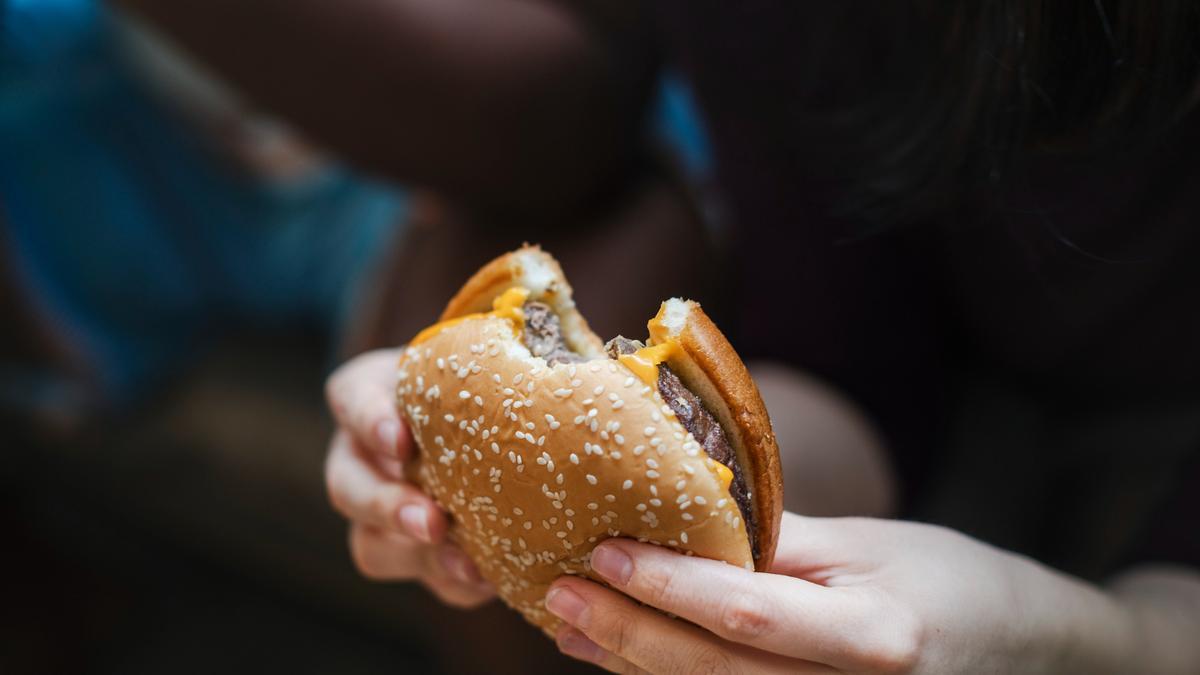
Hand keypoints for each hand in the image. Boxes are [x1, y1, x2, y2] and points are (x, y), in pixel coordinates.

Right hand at [325, 349, 494, 607]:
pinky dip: (455, 582)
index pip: (352, 398)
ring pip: (373, 545)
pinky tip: (490, 578)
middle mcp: (362, 457)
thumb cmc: (490, 376)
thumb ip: (504, 358)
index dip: (370, 420)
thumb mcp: (487, 357)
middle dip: (387, 507)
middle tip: (430, 521)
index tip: (401, 439)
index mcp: (371, 394)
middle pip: (348, 487)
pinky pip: (424, 579)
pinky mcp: (415, 554)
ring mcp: (380, 512)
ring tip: (467, 565)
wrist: (500, 417)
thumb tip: (572, 365)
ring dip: (419, 558)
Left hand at [544, 513, 1141, 673]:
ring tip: (569, 624)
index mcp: (875, 639)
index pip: (748, 617)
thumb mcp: (871, 544)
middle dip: (627, 636)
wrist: (1026, 653)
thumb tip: (683, 516)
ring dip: (632, 666)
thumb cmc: (949, 581)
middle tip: (557, 594)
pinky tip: (621, 654)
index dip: (668, 589)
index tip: (603, 555)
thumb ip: (777, 542)